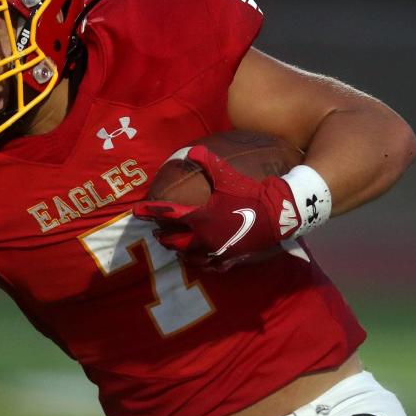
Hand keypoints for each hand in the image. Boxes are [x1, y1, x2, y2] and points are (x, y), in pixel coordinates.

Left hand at [133, 144, 306, 268]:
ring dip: (178, 251)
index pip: (167, 214)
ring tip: (175, 245)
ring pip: (188, 257)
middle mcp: (203, 238)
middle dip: (162, 236)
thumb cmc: (250, 193)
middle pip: (173, 242)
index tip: (137, 211)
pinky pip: (208, 266)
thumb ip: (207, 162)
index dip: (150, 212)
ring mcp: (215, 251)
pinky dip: (200, 263)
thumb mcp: (227, 176)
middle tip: (157, 231)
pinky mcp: (229, 259)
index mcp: (199, 217)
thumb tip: (193, 149)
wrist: (278, 214)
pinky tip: (199, 259)